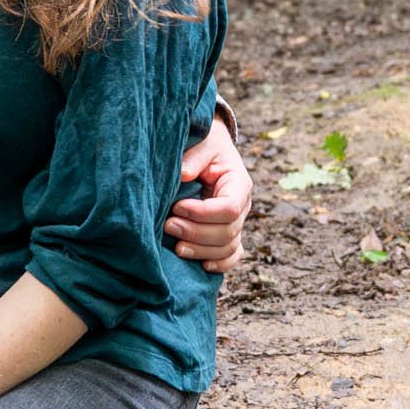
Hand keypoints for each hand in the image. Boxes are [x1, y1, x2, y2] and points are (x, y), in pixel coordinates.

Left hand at [172, 115, 250, 273]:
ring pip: (228, 247)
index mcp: (238, 184)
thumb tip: (183, 174)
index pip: (230, 208)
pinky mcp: (227, 232)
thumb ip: (194, 157)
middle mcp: (242, 206)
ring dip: (201, 250)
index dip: (203, 213)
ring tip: (175, 246)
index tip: (177, 206)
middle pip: (228, 231)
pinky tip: (202, 265)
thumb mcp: (202, 143)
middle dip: (196, 233)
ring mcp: (236, 221)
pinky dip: (220, 264)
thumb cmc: (204, 144)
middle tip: (167, 225)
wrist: (208, 146)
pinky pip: (232, 255)